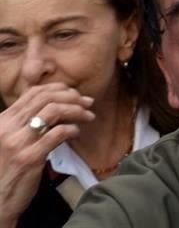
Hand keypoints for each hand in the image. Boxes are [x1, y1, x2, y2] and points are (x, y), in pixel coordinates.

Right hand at [0, 84, 94, 226]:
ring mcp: (18, 143)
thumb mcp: (8, 142)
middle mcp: (7, 128)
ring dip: (76, 110)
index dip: (58, 89)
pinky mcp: (29, 158)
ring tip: (88, 116)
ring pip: (53, 111)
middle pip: (45, 99)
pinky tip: (76, 132)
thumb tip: (56, 107)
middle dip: (72, 97)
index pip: (33, 94)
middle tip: (88, 103)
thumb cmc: (5, 171)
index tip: (75, 94)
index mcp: (2, 121)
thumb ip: (24, 124)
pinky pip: (57, 134)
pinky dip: (72, 129)